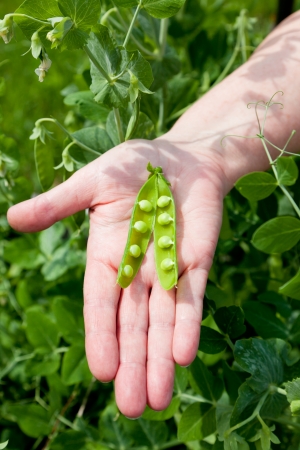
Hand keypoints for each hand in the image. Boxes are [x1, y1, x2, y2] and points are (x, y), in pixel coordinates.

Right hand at [7, 136, 226, 417]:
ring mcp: (167, 269)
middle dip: (134, 364)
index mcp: (106, 256)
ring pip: (163, 321)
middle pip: (133, 325)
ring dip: (161, 358)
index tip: (102, 372)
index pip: (101, 304)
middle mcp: (135, 271)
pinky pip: (192, 298)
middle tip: (134, 407)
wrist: (183, 157)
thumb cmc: (134, 166)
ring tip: (159, 399)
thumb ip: (60, 204)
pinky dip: (188, 325)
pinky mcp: (196, 263)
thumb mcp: (93, 183)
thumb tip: (13, 219)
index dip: (102, 336)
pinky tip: (184, 355)